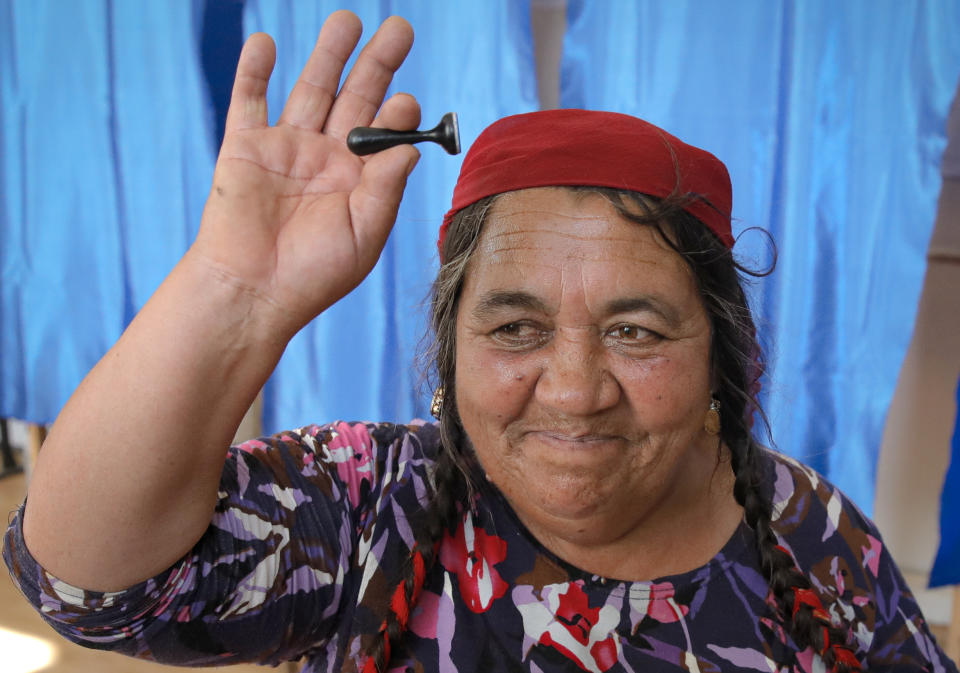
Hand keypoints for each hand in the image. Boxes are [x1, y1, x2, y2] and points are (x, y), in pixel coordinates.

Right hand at [190, 11, 419, 337]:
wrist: (252, 294)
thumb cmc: (312, 275)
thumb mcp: (363, 234)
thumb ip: (386, 187)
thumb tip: (411, 145)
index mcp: (359, 181)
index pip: (385, 134)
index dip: (398, 113)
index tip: (405, 101)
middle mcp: (326, 159)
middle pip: (355, 99)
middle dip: (377, 63)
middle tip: (400, 28)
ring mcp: (285, 150)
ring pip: (310, 90)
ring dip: (328, 54)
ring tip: (348, 20)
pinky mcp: (244, 149)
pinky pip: (248, 102)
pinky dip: (253, 72)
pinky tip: (265, 42)